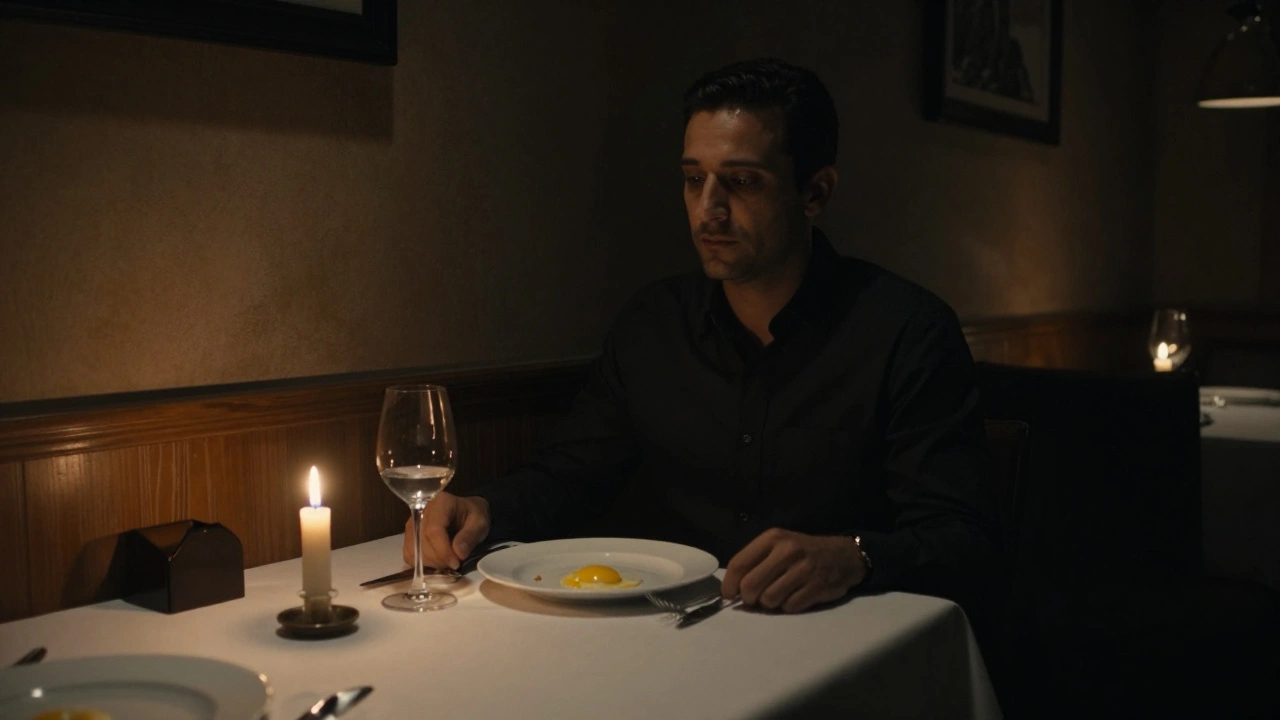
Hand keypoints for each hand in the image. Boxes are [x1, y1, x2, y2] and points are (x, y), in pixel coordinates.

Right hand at [402, 492, 491, 569]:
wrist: (466, 512)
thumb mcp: (479, 523)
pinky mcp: (409, 535)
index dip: (443, 551)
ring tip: (447, 562)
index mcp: (440, 503)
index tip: (456, 562)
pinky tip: (437, 561)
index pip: (433, 530)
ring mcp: (412, 523)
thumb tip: (459, 554)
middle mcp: (421, 511)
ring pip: (413, 550)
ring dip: (431, 563)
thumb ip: (470, 536)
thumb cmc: (472, 516)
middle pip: (421, 542)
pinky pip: (409, 554)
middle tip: (454, 564)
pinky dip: (422, 563)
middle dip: (438, 559)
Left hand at [721, 528, 866, 612]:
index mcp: (772, 538)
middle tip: (755, 598)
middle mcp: (787, 551)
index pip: (739, 563)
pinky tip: (795, 596)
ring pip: (769, 599)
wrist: (843, 555)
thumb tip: (733, 590)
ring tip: (779, 593)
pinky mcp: (816, 587)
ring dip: (770, 603)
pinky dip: (788, 606)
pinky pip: (789, 607)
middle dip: (749, 597)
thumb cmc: (803, 552)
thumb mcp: (778, 545)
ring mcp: (803, 570)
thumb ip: (755, 562)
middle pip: (751, 585)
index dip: (729, 584)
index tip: (729, 595)